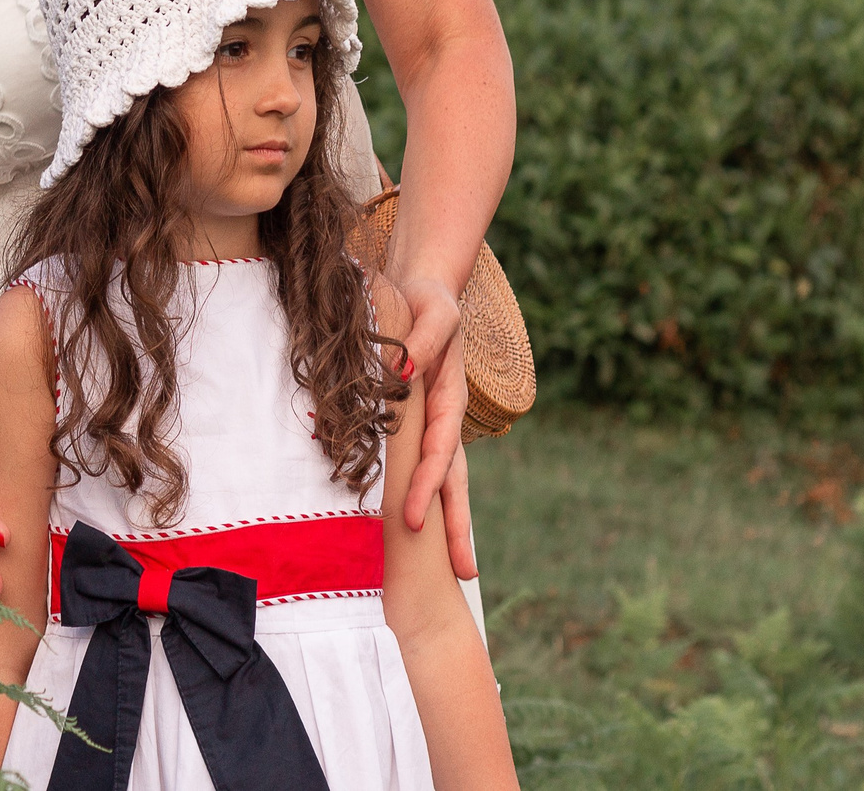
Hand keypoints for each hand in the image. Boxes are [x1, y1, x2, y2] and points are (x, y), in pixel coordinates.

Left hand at [396, 276, 477, 580]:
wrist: (427, 289)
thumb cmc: (430, 301)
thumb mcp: (432, 314)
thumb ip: (420, 344)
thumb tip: (400, 377)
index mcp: (449, 400)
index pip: (439, 455)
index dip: (427, 489)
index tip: (414, 522)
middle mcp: (446, 420)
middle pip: (454, 481)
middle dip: (457, 526)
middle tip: (463, 574)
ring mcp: (436, 424)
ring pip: (446, 480)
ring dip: (449, 521)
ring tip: (457, 568)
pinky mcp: (421, 423)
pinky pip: (425, 466)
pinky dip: (427, 498)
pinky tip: (420, 529)